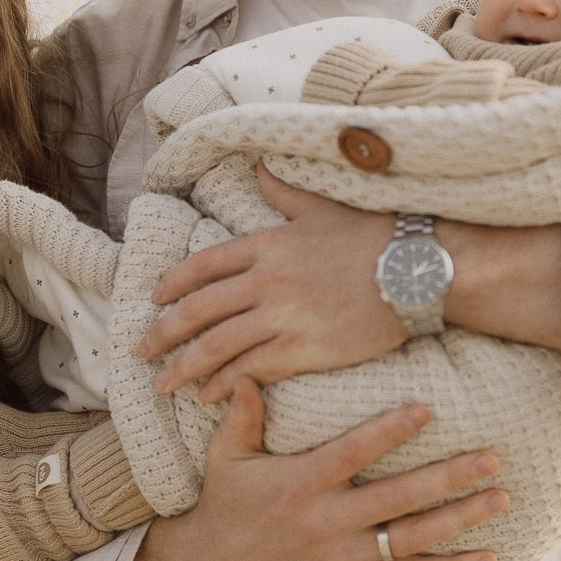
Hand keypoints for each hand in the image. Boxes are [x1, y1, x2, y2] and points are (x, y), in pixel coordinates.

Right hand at [78, 382, 504, 560]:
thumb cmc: (225, 502)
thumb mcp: (225, 456)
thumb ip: (242, 415)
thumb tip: (247, 370)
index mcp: (300, 484)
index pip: (353, 454)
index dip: (390, 431)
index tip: (427, 407)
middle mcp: (327, 522)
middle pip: (398, 499)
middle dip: (448, 478)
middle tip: (491, 457)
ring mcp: (344, 555)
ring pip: (413, 539)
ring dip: (461, 519)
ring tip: (501, 497)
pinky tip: (487, 557)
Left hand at [140, 165, 405, 401]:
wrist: (418, 269)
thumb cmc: (375, 235)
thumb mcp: (322, 206)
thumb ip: (284, 191)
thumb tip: (258, 163)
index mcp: (268, 245)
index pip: (205, 265)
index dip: (174, 283)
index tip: (154, 298)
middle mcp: (267, 281)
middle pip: (200, 309)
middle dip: (165, 332)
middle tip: (142, 350)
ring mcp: (284, 317)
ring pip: (218, 345)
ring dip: (184, 366)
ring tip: (163, 383)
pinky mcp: (305, 349)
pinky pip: (253, 370)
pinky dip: (225, 384)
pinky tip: (208, 396)